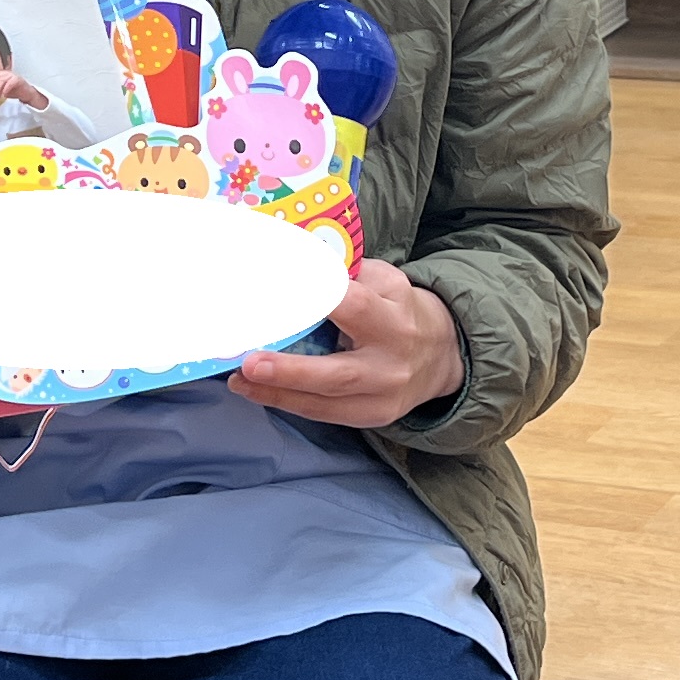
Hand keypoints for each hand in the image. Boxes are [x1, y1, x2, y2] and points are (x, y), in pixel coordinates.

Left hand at [0, 63, 33, 109]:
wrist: (27, 94)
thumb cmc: (15, 91)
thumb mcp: (3, 89)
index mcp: (4, 75)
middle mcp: (8, 74)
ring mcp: (14, 76)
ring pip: (3, 79)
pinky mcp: (18, 80)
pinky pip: (10, 83)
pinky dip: (6, 89)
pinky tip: (4, 94)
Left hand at [231, 260, 462, 427]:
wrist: (440, 355)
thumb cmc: (398, 309)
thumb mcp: (385, 280)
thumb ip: (347, 273)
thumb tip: (293, 262)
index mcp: (394, 317)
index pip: (355, 307)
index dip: (318, 299)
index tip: (279, 293)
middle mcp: (390, 361)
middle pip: (339, 372)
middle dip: (291, 371)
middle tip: (250, 363)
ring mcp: (382, 395)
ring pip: (325, 402)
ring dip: (277, 392)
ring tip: (239, 380)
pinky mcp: (372, 417)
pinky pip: (325, 414)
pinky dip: (287, 402)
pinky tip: (257, 391)